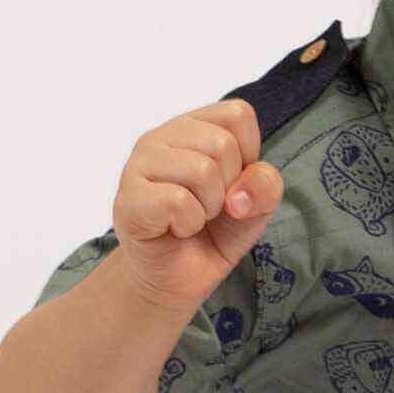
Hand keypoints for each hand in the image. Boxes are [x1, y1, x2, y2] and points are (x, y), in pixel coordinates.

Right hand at [112, 98, 282, 311]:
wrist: (177, 277)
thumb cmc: (212, 233)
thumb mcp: (256, 207)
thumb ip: (265, 186)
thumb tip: (240, 195)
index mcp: (192, 126)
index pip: (238, 115)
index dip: (248, 156)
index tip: (230, 183)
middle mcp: (161, 136)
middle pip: (222, 144)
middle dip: (228, 188)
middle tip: (207, 207)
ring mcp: (138, 164)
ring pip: (201, 171)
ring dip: (208, 208)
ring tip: (191, 217)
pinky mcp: (128, 199)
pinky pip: (178, 202)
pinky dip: (188, 224)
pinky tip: (174, 229)